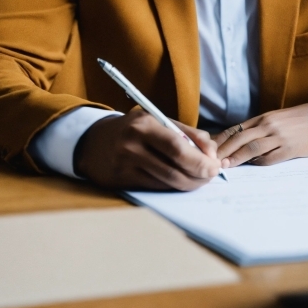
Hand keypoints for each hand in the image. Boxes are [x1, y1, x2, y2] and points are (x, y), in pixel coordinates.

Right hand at [75, 110, 220, 190]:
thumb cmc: (132, 129)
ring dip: (189, 183)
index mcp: (144, 124)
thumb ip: (186, 133)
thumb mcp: (156, 121)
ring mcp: (125, 164)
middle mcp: (132, 144)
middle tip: (212, 175)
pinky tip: (181, 182)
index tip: (215, 163)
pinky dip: (173, 186)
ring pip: (167, 180)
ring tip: (200, 179)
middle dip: (199, 174)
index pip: (178, 145)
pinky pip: (156, 186)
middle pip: (174, 166)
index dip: (200, 158)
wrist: (91, 141)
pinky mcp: (121, 181)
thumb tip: (212, 151)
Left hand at [214, 100, 307, 166]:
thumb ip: (260, 130)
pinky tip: (251, 167)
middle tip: (210, 161)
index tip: (208, 151)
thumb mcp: (277, 121)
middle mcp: (269, 125)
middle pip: (240, 138)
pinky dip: (260, 162)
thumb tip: (238, 145)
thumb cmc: (300, 122)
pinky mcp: (291, 148)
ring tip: (225, 166)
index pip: (236, 129)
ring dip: (237, 157)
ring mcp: (280, 136)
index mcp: (263, 118)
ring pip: (253, 147)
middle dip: (224, 151)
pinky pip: (271, 157)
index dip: (221, 140)